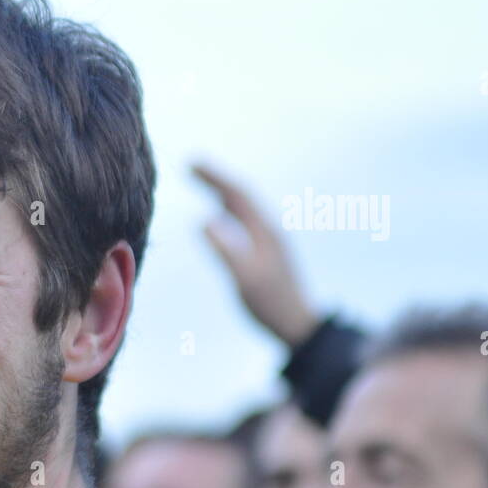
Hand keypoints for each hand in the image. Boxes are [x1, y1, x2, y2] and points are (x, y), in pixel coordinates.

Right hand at [193, 162, 319, 347]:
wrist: (298, 325)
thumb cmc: (270, 305)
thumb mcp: (245, 279)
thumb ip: (226, 250)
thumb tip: (203, 221)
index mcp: (264, 232)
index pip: (237, 194)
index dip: (213, 177)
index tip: (189, 162)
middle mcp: (268, 231)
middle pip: (241, 197)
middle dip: (216, 180)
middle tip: (191, 167)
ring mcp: (269, 243)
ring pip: (244, 209)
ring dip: (223, 194)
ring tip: (204, 183)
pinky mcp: (266, 255)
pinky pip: (244, 224)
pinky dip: (229, 213)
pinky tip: (221, 220)